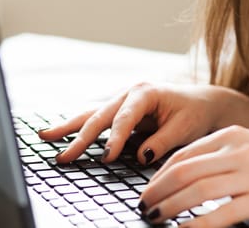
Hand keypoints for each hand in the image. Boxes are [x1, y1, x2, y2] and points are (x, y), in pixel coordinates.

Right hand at [38, 82, 229, 163]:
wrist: (203, 103)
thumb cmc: (195, 113)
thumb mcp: (185, 128)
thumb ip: (162, 142)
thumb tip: (140, 157)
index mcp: (146, 92)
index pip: (125, 118)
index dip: (114, 138)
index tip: (106, 157)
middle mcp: (130, 93)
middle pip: (101, 115)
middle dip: (81, 137)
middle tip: (64, 157)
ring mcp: (123, 101)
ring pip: (93, 114)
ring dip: (70, 127)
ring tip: (45, 137)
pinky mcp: (121, 111)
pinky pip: (98, 119)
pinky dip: (80, 127)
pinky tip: (61, 133)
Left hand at [139, 125, 248, 226]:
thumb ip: (221, 153)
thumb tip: (187, 172)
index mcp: (233, 135)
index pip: (184, 154)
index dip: (160, 174)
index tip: (148, 189)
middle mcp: (238, 151)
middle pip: (185, 171)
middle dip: (157, 191)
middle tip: (143, 206)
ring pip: (197, 191)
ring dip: (170, 206)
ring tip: (154, 217)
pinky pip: (220, 214)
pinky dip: (196, 225)